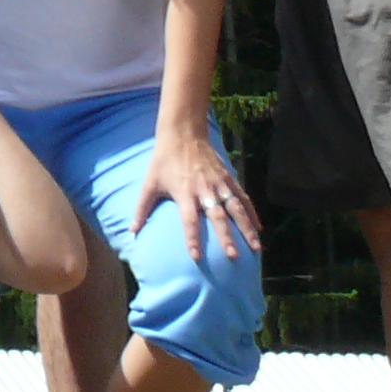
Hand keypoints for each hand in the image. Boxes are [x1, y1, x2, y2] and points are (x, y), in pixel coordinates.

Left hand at [131, 124, 256, 265]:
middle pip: (217, 217)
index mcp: (184, 192)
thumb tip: (132, 232)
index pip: (189, 220)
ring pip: (236, 209)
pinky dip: (252, 213)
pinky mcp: (228, 178)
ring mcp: (219, 184)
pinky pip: (243, 198)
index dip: (192, 239)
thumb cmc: (164, 161)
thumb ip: (142, 209)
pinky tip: (259, 229)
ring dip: (247, 228)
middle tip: (233, 256)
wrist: (183, 134)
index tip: (197, 257)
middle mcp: (204, 190)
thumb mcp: (150, 183)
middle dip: (226, 237)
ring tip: (256, 247)